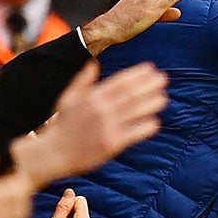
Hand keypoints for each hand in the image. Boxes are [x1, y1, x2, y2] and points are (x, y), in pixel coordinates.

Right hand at [12, 60, 167, 181]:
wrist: (54, 153)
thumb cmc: (61, 126)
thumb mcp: (67, 98)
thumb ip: (82, 81)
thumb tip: (94, 64)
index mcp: (92, 97)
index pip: (120, 81)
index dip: (137, 74)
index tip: (151, 68)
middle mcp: (102, 110)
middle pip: (131, 94)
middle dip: (149, 85)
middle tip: (163, 79)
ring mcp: (108, 127)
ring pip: (136, 112)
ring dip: (151, 104)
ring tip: (164, 98)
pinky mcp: (112, 144)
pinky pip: (134, 134)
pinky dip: (145, 127)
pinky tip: (155, 122)